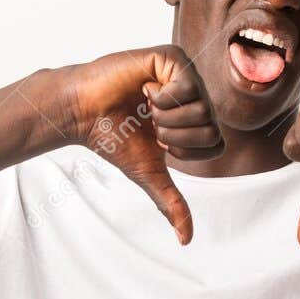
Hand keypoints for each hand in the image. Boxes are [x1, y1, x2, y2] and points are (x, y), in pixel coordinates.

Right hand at [64, 46, 223, 244]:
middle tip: (149, 123)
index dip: (185, 152)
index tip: (158, 141)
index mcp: (196, 121)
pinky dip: (160, 96)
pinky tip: (144, 87)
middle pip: (212, 127)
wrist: (83, 113)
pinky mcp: (172, 57)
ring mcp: (186, 75)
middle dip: (174, 135)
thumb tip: (187, 241)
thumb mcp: (149, 173)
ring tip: (144, 104)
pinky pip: (187, 85)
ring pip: (202, 107)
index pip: (216, 145)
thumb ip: (172, 202)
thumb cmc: (114, 138)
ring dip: (165, 116)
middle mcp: (196, 96)